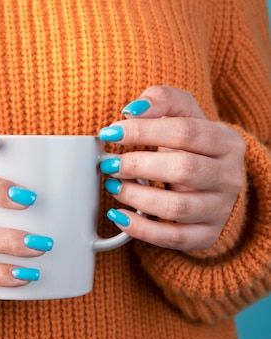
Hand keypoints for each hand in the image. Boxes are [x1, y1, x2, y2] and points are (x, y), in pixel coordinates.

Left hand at [99, 85, 245, 250]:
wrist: (213, 185)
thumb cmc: (191, 147)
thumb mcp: (183, 115)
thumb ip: (161, 100)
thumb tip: (133, 110)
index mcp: (226, 142)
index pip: (185, 132)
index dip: (143, 132)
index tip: (111, 133)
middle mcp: (229, 177)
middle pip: (183, 169)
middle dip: (137, 165)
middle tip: (109, 164)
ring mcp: (220, 209)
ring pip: (177, 207)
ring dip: (137, 197)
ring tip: (113, 187)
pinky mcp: (207, 235)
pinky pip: (173, 238)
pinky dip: (141, 229)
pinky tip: (120, 215)